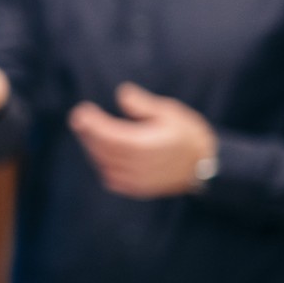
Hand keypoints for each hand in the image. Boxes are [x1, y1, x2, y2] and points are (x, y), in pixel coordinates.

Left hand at [68, 83, 217, 197]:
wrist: (205, 167)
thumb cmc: (188, 135)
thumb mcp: (170, 112)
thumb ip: (143, 105)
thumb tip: (121, 94)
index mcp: (144, 145)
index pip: (109, 135)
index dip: (92, 124)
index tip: (80, 111)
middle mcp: (137, 165)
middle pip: (102, 149)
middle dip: (87, 133)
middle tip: (79, 118)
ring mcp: (135, 180)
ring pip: (103, 163)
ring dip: (92, 147)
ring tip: (87, 130)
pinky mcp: (136, 189)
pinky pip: (110, 177)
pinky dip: (102, 163)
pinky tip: (100, 150)